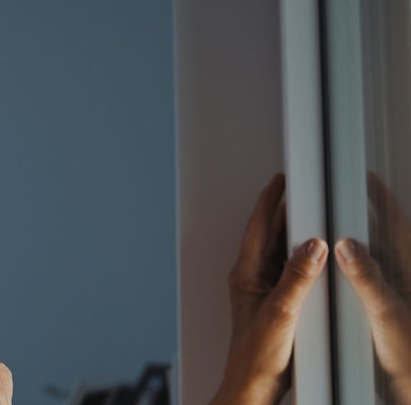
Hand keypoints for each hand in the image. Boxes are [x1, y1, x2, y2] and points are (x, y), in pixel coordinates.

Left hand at [211, 174, 327, 404]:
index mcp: (245, 274)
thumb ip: (297, 278)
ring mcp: (263, 289)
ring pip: (280, 251)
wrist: (253, 386)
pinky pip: (289, 270)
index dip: (270, 201)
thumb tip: (313, 244)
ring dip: (295, 232)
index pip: (257, 227)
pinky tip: (318, 255)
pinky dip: (302, 257)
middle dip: (285, 210)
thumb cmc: (256, 356)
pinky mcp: (276, 302)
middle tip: (304, 188)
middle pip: (269, 234)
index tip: (281, 179)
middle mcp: (252, 278)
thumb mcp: (281, 313)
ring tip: (314, 213)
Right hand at [335, 175, 410, 402]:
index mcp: (408, 270)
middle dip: (358, 218)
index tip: (364, 179)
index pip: (396, 223)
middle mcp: (402, 279)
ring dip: (351, 247)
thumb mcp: (387, 314)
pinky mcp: (383, 312)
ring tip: (326, 233)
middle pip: (380, 238)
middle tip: (335, 202)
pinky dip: (346, 274)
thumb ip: (367, 278)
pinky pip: (362, 283)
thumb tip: (346, 244)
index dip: (380, 198)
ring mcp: (393, 295)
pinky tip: (330, 277)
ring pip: (370, 261)